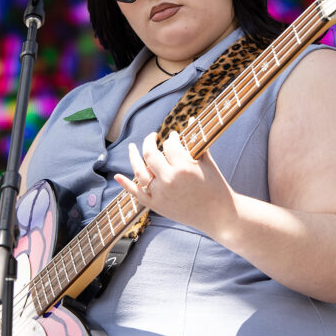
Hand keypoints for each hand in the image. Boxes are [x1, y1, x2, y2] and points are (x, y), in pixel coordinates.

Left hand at [114, 130, 235, 234]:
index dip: (172, 137)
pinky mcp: (157, 206)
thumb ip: (196, 142)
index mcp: (183, 168)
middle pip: (150, 155)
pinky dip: (126, 184)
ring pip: (140, 172)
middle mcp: (169, 180)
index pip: (170, 145)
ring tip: (132, 147)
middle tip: (152, 137)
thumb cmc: (216, 187)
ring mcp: (160, 194)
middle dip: (149, 142)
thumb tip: (191, 119)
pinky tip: (117, 176)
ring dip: (133, 157)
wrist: (219, 216)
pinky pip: (137, 194)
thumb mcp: (208, 163)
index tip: (174, 136)